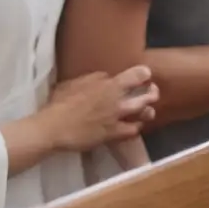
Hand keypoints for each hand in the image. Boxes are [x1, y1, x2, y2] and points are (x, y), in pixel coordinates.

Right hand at [40, 66, 158, 152]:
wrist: (55, 126)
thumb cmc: (59, 102)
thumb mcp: (73, 82)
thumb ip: (92, 79)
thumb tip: (103, 78)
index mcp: (106, 83)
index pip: (133, 75)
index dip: (142, 73)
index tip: (145, 73)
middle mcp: (116, 99)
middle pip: (144, 94)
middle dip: (152, 92)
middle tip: (153, 90)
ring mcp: (117, 117)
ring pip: (143, 113)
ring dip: (148, 110)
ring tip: (149, 110)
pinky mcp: (114, 134)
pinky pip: (133, 131)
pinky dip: (136, 128)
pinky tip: (136, 127)